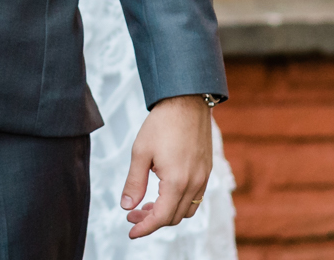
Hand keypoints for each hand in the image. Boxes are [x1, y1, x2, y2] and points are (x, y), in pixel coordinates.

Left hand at [121, 94, 213, 237]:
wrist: (187, 101)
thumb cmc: (162, 124)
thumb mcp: (140, 152)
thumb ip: (134, 182)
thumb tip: (126, 207)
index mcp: (177, 182)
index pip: (161, 217)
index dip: (145, 228)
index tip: (131, 232)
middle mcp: (195, 184)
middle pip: (174, 217)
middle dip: (152, 221)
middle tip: (132, 216)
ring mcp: (204, 178)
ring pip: (186, 210)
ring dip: (167, 213)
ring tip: (146, 206)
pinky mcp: (207, 171)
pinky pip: (195, 197)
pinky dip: (179, 202)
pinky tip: (163, 193)